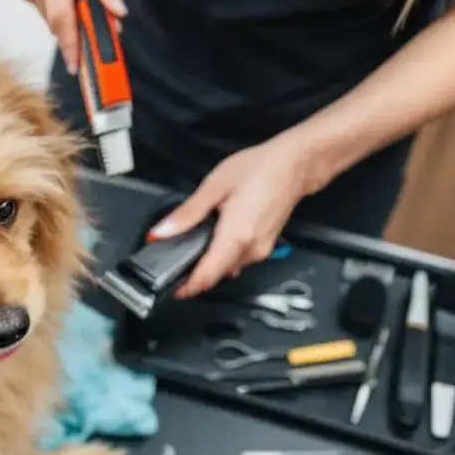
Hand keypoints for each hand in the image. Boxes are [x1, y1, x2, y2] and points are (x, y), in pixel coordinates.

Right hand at [10, 0, 125, 73]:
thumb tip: (118, 15)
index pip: (62, 16)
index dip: (71, 45)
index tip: (79, 68)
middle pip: (57, 21)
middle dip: (77, 30)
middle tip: (97, 26)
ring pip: (49, 16)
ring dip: (66, 14)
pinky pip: (41, 6)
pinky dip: (55, 4)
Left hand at [147, 139, 313, 297]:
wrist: (294, 165)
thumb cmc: (258, 169)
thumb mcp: (214, 187)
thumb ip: (187, 214)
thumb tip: (160, 233)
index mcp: (236, 237)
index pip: (207, 276)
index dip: (187, 287)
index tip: (171, 289)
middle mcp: (251, 249)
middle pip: (216, 275)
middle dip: (195, 275)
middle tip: (174, 264)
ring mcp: (261, 250)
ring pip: (228, 267)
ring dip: (210, 263)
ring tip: (191, 247)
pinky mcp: (265, 246)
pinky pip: (239, 258)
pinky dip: (223, 255)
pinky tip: (215, 238)